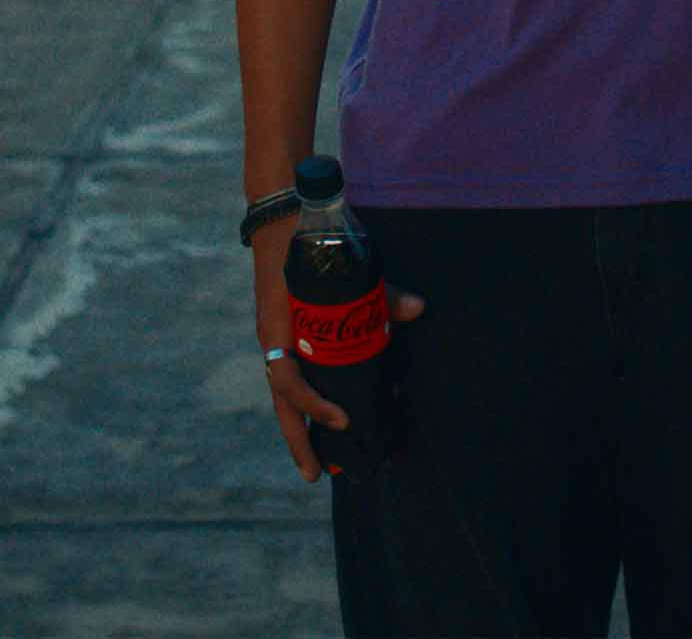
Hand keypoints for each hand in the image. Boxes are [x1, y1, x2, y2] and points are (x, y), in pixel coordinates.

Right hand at [251, 220, 425, 482]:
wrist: (280, 215)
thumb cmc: (309, 237)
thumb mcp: (342, 260)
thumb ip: (380, 289)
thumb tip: (417, 309)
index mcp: (278, 329)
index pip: (288, 382)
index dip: (313, 406)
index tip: (342, 419)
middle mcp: (274, 342)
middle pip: (281, 403)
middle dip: (298, 441)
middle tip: (317, 476)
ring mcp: (279, 341)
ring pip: (287, 395)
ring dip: (303, 428)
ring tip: (324, 462)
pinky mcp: (288, 336)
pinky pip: (298, 376)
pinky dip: (313, 399)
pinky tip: (336, 415)